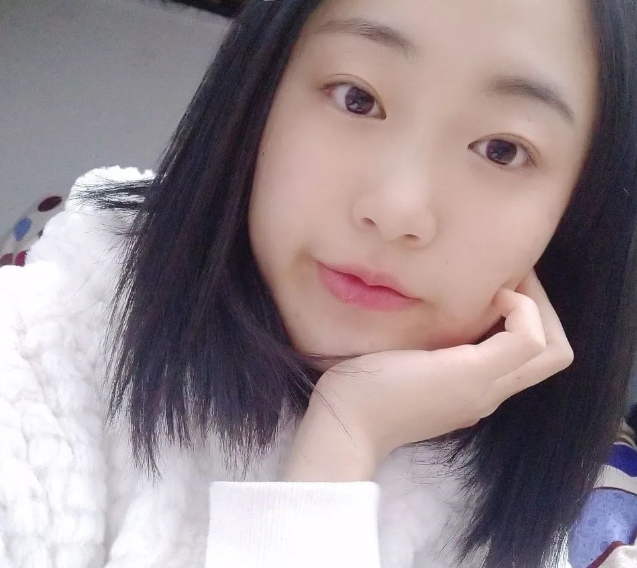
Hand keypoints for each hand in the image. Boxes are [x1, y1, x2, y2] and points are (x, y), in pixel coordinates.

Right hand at [283, 269, 573, 480]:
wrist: (346, 423)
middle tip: (511, 280)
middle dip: (539, 311)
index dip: (530, 306)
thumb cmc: (387, 388)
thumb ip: (502, 346)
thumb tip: (512, 309)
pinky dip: (496, 335)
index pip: (543, 344)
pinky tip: (465, 319)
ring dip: (519, 322)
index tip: (494, 285)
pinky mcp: (450, 396)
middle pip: (548, 354)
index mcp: (489, 385)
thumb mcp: (454, 367)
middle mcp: (488, 393)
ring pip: (521, 357)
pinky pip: (494, 363)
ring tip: (492, 293)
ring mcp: (468, 397)